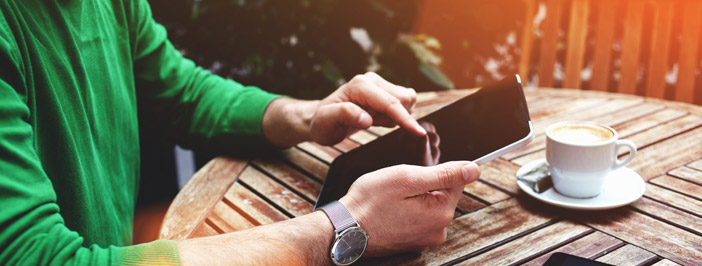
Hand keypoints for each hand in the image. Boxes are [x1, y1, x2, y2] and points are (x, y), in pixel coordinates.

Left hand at [310, 72, 425, 144]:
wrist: (322, 119)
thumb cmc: (323, 123)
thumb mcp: (326, 122)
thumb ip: (345, 116)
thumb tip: (366, 118)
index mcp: (360, 86)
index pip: (390, 103)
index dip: (405, 119)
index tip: (419, 133)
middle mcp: (372, 80)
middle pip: (404, 98)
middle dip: (399, 117)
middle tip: (376, 125)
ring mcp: (380, 83)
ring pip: (407, 100)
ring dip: (396, 116)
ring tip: (375, 121)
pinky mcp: (385, 90)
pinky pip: (404, 103)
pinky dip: (396, 115)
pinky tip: (379, 118)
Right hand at [339, 161, 480, 256]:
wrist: (344, 229)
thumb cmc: (369, 202)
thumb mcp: (407, 178)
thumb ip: (444, 174)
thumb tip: (474, 169)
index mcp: (441, 212)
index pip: (455, 179)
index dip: (433, 170)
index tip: (412, 173)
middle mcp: (438, 230)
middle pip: (442, 193)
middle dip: (422, 184)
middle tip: (396, 186)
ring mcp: (425, 238)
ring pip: (428, 205)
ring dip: (413, 197)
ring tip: (390, 199)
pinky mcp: (413, 242)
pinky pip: (418, 217)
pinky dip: (406, 210)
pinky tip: (389, 209)